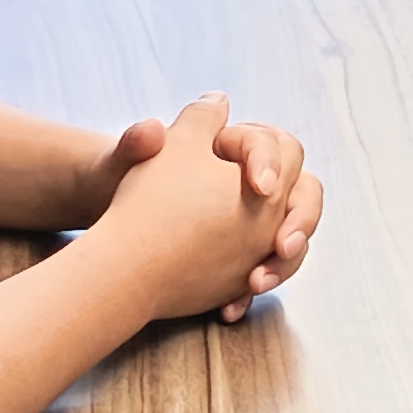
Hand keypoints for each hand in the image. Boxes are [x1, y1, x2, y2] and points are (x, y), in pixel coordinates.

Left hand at [88, 93, 319, 324]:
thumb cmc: (124, 177)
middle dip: (298, 221)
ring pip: (289, 241)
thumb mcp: (136, 152)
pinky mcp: (243, 256)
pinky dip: (249, 292)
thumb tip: (201, 104)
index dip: (272, 164)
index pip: (277, 147)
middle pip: (302, 196)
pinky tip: (230, 307)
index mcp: (238, 148)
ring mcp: (254, 222)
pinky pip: (263, 272)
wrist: (110, 218)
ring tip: (255, 283)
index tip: (259, 186)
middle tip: (280, 245)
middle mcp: (255, 183)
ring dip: (282, 264)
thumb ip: (161, 133)